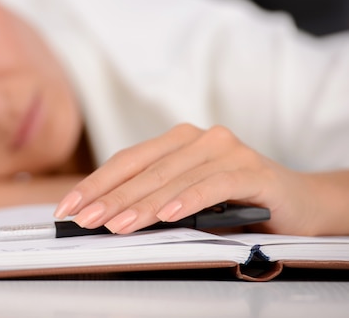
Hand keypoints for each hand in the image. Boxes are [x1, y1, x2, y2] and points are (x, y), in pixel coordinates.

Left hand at [54, 124, 320, 235]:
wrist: (298, 202)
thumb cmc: (234, 202)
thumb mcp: (186, 200)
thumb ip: (154, 200)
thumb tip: (106, 218)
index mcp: (177, 141)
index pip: (127, 162)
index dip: (95, 184)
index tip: (68, 207)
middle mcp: (200, 139)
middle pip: (144, 171)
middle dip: (109, 198)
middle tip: (83, 220)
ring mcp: (226, 150)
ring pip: (173, 179)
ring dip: (142, 205)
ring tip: (115, 226)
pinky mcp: (251, 169)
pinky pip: (214, 185)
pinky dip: (188, 201)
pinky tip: (167, 217)